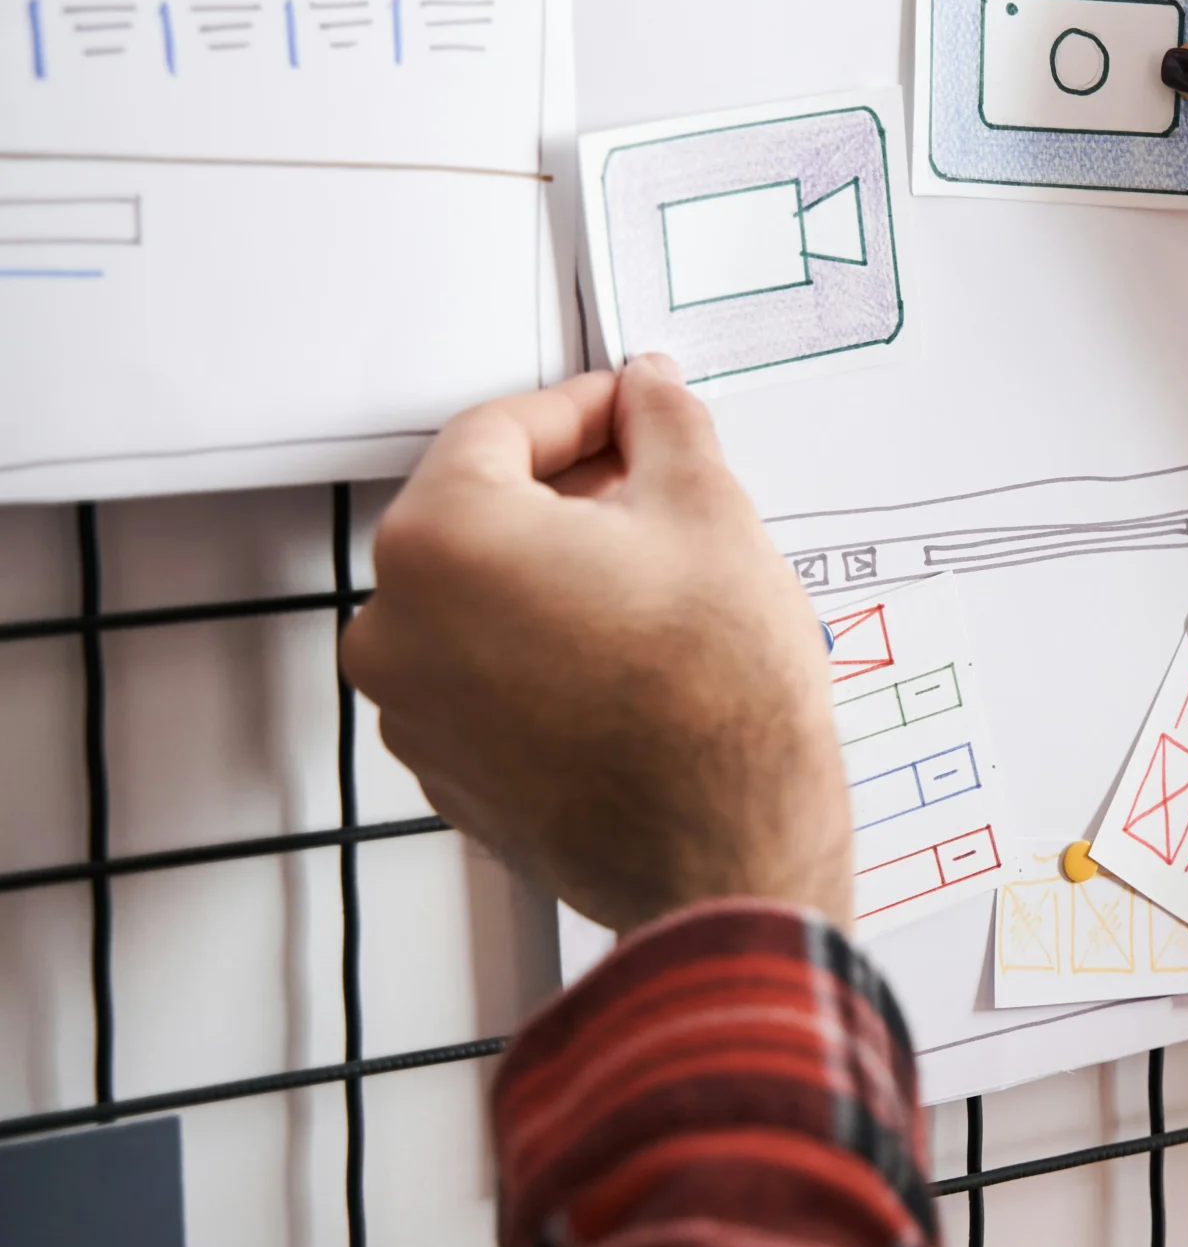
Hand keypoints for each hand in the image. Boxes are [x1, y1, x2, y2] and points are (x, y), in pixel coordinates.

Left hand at [341, 356, 849, 933]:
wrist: (730, 852)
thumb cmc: (719, 703)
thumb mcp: (712, 514)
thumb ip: (665, 427)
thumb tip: (649, 394)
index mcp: (445, 540)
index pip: (498, 430)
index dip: (580, 409)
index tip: (629, 412)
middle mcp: (399, 626)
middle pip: (477, 515)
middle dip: (567, 492)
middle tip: (652, 488)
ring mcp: (414, 709)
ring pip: (479, 600)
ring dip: (553, 574)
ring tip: (651, 584)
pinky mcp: (449, 771)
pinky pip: (483, 676)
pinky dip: (540, 650)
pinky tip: (626, 655)